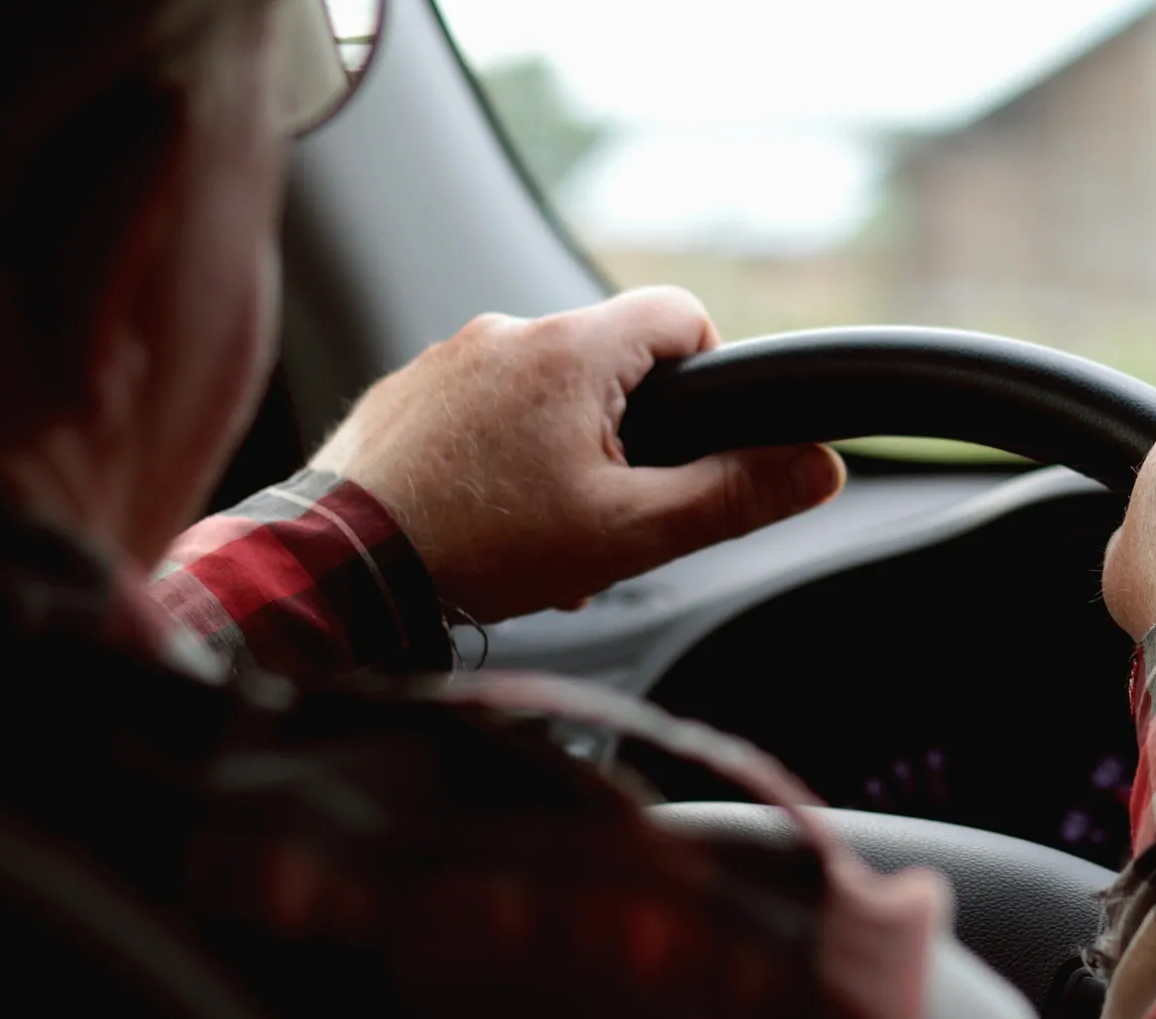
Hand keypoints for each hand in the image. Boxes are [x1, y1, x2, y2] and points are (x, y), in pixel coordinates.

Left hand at [310, 287, 845, 622]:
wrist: (341, 566)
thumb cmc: (480, 546)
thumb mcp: (629, 532)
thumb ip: (732, 496)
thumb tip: (815, 469)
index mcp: (573, 351)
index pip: (681, 315)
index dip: (710, 372)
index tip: (695, 438)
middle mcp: (509, 333)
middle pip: (613, 362)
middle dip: (630, 434)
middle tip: (612, 509)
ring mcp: (450, 358)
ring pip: (547, 390)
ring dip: (565, 449)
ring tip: (543, 529)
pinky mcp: (409, 390)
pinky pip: (484, 406)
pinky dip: (503, 452)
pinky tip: (489, 517)